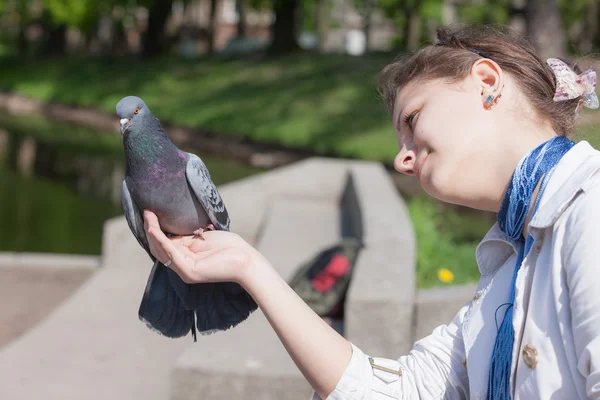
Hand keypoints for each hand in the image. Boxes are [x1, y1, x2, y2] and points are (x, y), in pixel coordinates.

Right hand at [143, 210, 266, 284]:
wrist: (247, 260)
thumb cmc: (230, 247)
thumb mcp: (203, 238)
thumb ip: (186, 236)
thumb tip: (170, 226)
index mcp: (185, 259)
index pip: (164, 244)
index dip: (155, 229)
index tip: (150, 212)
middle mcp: (181, 267)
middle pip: (158, 248)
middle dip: (151, 229)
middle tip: (146, 211)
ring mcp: (184, 271)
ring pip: (162, 250)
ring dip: (153, 232)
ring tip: (148, 216)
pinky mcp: (189, 272)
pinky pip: (171, 254)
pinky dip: (161, 241)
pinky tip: (155, 229)